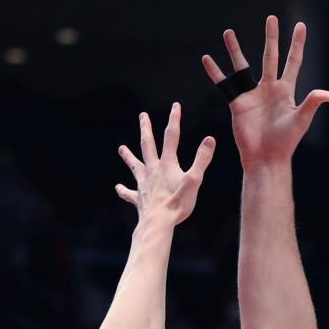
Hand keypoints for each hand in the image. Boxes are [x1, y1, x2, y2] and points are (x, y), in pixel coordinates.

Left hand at [116, 103, 214, 226]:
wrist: (158, 223)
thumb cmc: (177, 203)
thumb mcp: (194, 180)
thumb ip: (202, 159)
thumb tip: (210, 139)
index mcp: (167, 164)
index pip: (172, 136)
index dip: (174, 120)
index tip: (175, 105)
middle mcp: (152, 170)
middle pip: (147, 145)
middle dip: (146, 129)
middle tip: (142, 116)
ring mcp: (144, 184)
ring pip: (134, 166)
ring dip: (128, 157)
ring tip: (121, 149)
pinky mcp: (139, 199)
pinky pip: (129, 193)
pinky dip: (123, 190)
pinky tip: (118, 187)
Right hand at [202, 16, 328, 168]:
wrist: (265, 158)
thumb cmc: (285, 142)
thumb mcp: (301, 120)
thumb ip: (313, 103)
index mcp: (286, 90)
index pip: (293, 61)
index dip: (297, 44)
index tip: (300, 25)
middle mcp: (268, 88)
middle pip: (270, 56)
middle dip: (271, 38)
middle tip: (271, 18)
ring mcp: (252, 94)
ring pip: (242, 66)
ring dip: (235, 49)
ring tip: (228, 32)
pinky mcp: (237, 103)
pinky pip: (224, 84)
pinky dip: (215, 72)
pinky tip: (207, 59)